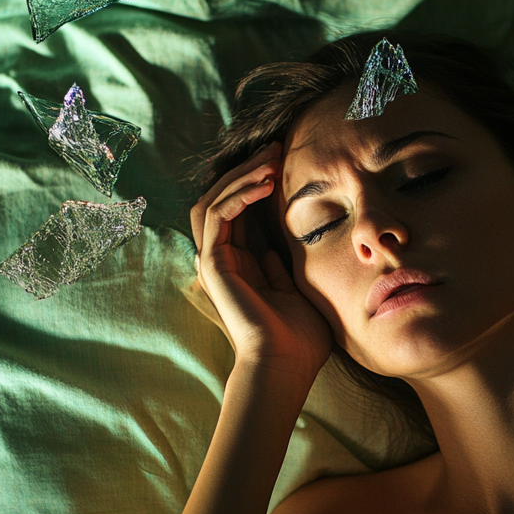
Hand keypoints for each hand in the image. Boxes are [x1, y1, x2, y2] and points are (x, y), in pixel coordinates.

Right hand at [189, 143, 331, 380]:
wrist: (286, 365)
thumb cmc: (300, 336)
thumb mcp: (298, 287)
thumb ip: (285, 264)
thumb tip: (282, 244)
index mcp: (242, 263)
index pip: (241, 209)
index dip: (258, 181)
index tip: (284, 160)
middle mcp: (223, 259)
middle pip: (223, 198)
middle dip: (247, 169)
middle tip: (275, 148)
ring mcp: (214, 261)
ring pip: (214, 200)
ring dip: (241, 176)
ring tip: (270, 159)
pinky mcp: (213, 264)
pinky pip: (217, 215)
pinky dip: (237, 195)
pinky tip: (264, 184)